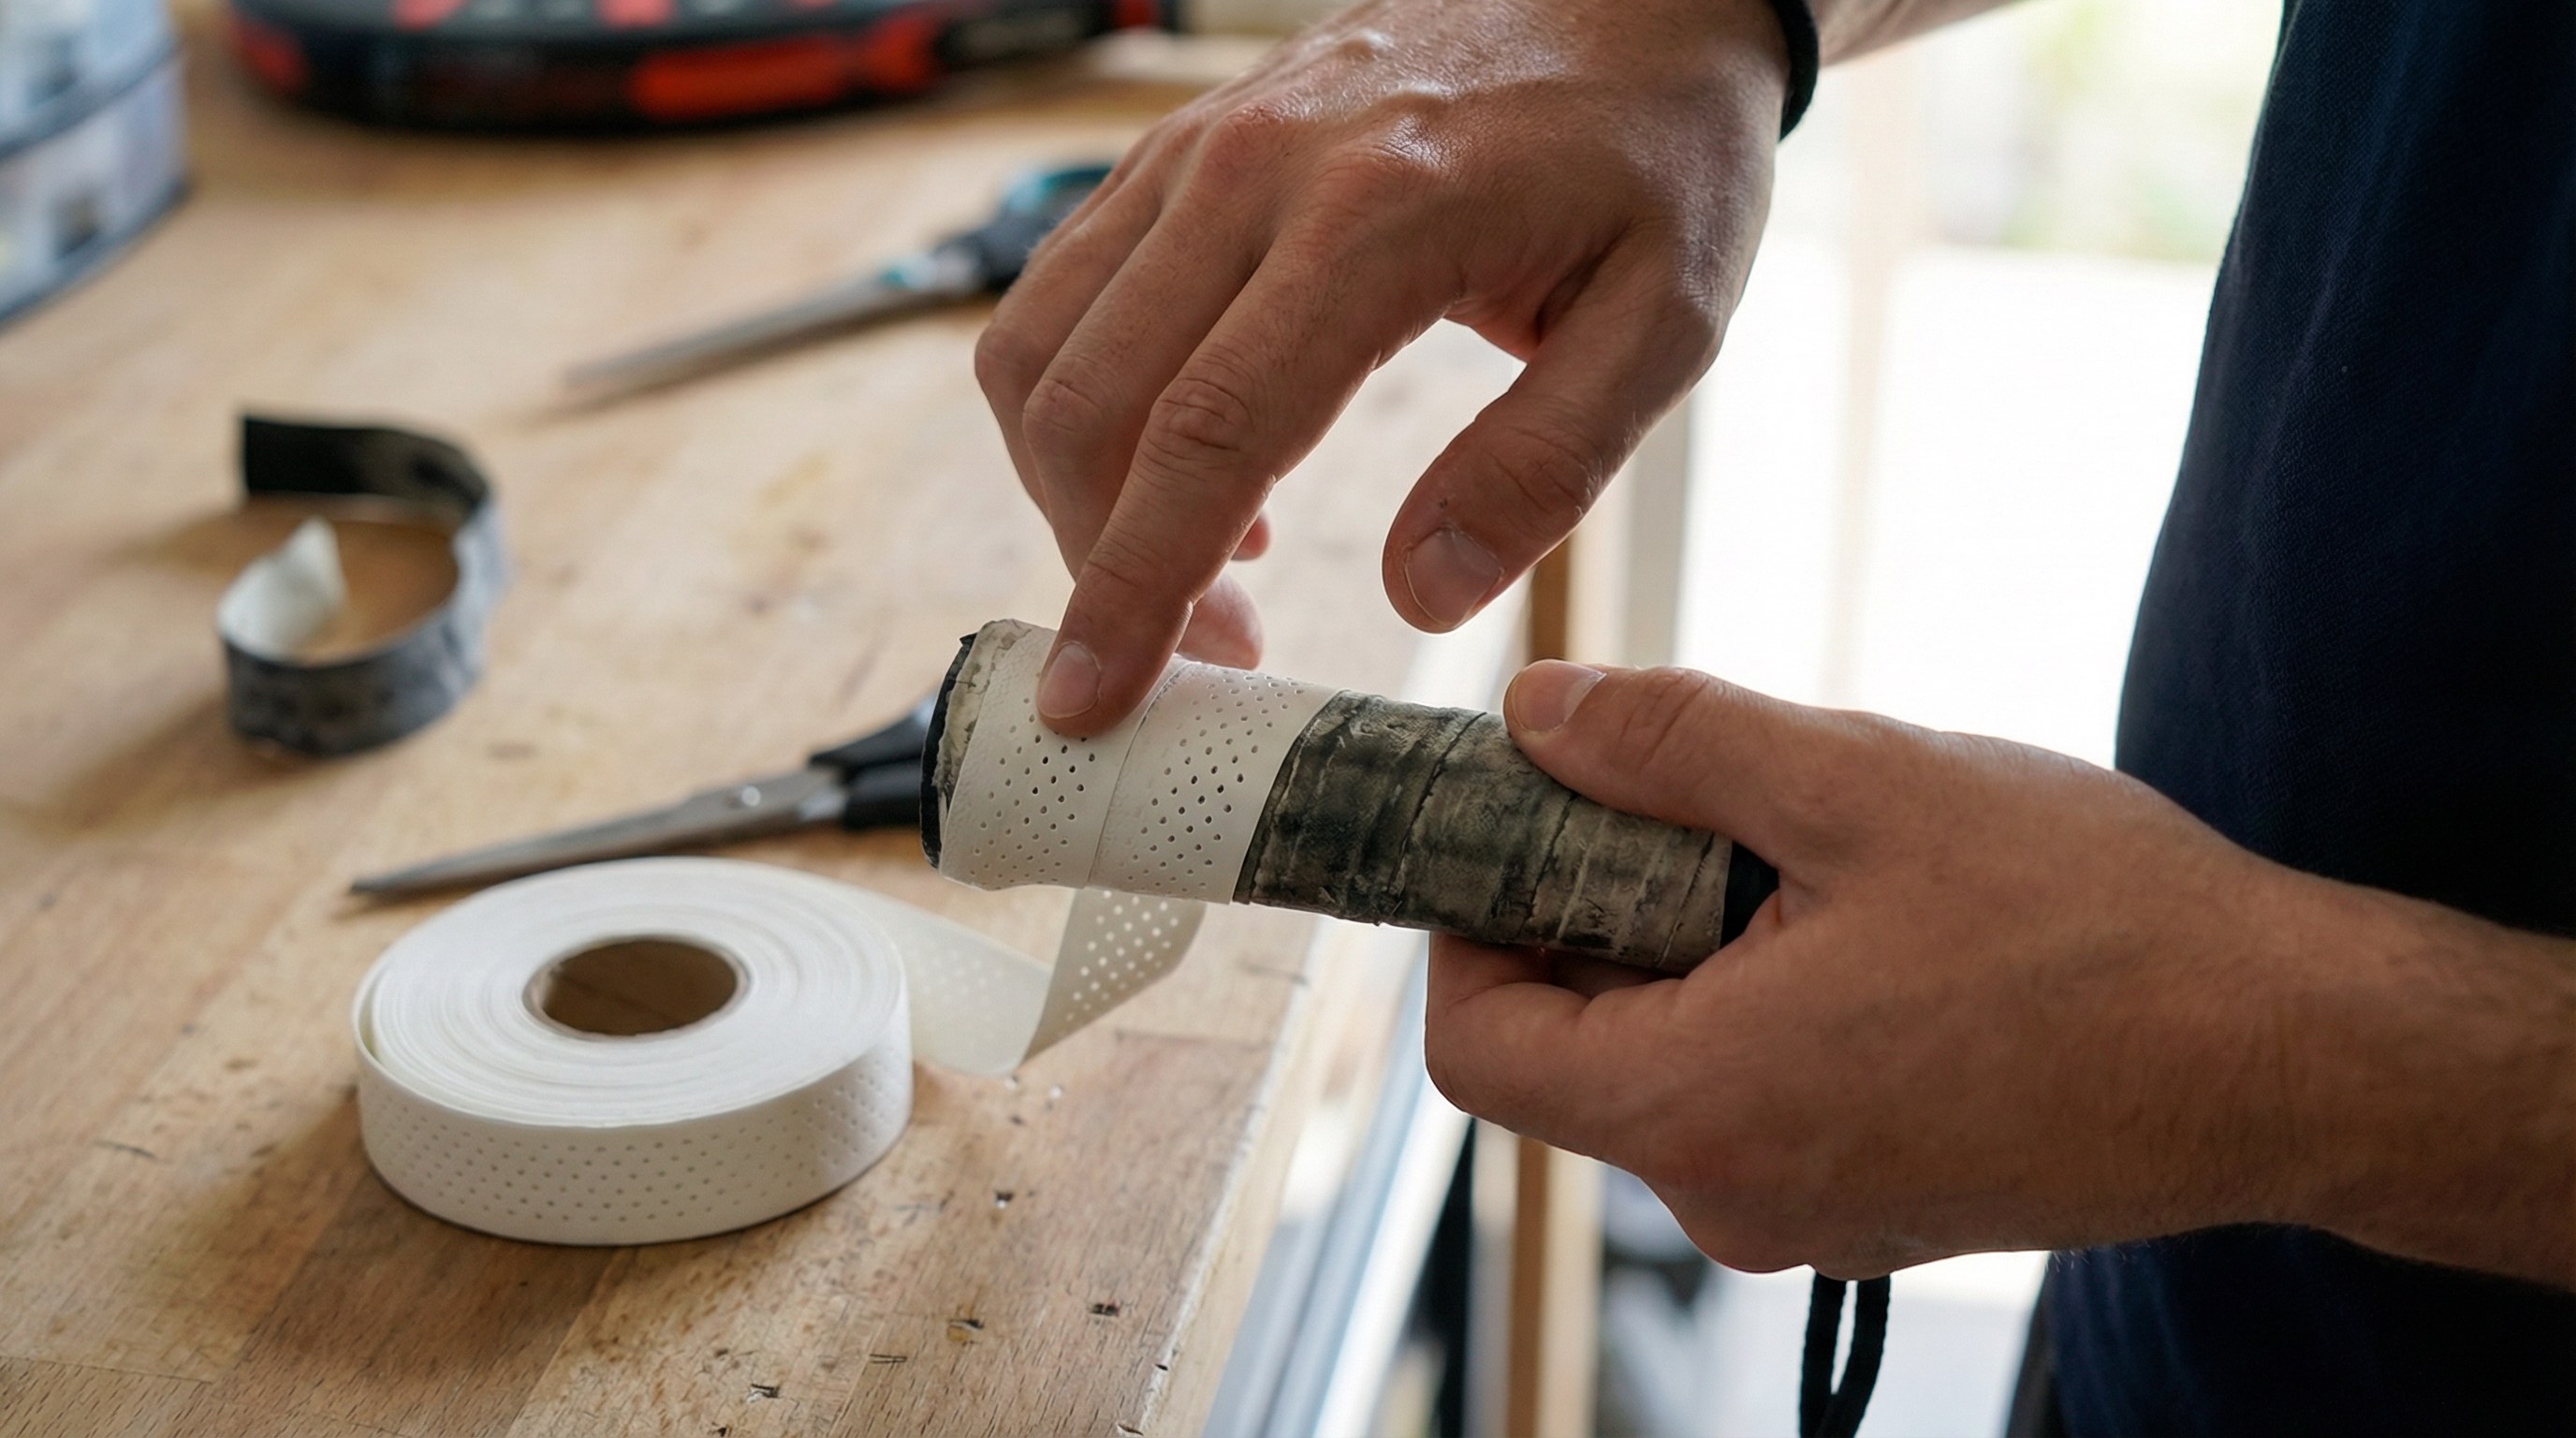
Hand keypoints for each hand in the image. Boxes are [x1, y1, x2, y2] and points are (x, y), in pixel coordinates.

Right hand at [975, 0, 1789, 732]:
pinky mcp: (1178, 149)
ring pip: (1043, 347)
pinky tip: (1198, 469)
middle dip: (1103, 567)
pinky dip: (1087, 406)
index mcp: (1376, 217)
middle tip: (1209, 662)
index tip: (1092, 703)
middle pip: (1088, 403)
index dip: (1133, 590)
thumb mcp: (1668, 319)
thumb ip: (1550, 462)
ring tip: (1200, 574)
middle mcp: (1252, 169)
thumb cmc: (1656, 154)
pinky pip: (1067, 292)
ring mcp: (1198, 147)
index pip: (1205, 434)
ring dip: (1075, 491)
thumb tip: (1423, 596)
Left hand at [1424, 661, 2575, 1284]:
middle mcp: (1733, 1194)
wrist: (2296, 1055)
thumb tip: (1534, 716)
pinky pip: (1760, 1095)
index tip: (1520, 822)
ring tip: (1812, 853)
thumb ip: (1668, 746)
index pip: (1474, 1045)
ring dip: (1693, 946)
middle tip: (1683, 801)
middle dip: (1594, 913)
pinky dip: (1766, 999)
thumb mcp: (1859, 786)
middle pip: (1568, 1052)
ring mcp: (1809, 1215)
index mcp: (1698, 1108)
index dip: (1466, 923)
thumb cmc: (2096, 927)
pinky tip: (1872, 921)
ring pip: (1671, 1065)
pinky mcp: (1877, 1206)